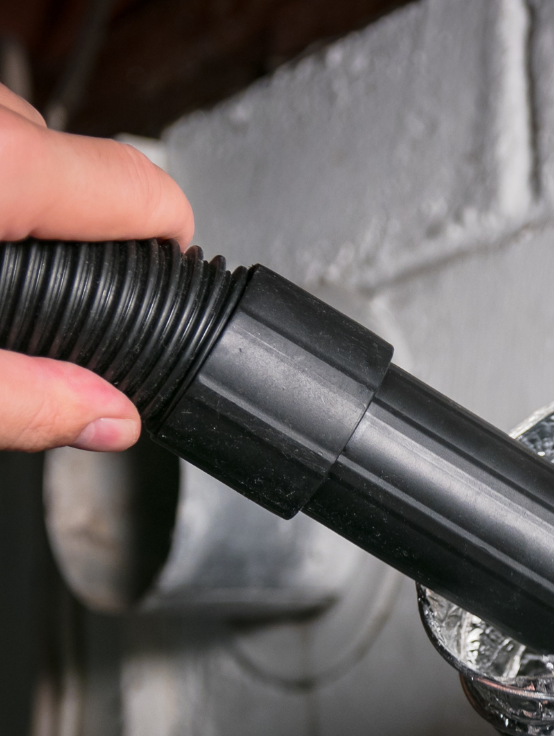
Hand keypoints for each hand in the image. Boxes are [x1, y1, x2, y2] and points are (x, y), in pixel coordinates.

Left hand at [0, 85, 193, 451]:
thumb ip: (21, 400)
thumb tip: (108, 419)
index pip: (146, 192)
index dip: (173, 242)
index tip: (168, 271)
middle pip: (88, 163)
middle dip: (88, 228)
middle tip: (60, 287)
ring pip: (26, 134)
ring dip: (31, 194)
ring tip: (4, 252)